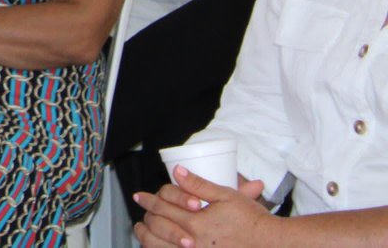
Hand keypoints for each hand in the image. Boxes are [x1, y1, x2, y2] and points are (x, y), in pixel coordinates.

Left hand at [133, 171, 269, 247]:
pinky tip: (158, 245)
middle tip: (140, 210)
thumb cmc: (252, 220)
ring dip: (148, 237)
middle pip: (158, 227)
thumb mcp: (227, 195)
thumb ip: (199, 184)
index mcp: (197, 223)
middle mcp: (193, 242)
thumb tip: (178, 171)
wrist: (271, 244)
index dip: (149, 200)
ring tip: (141, 229)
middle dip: (146, 216)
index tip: (140, 196)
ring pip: (160, 247)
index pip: (163, 208)